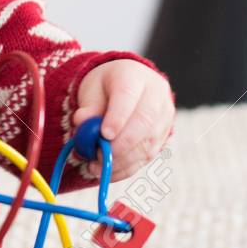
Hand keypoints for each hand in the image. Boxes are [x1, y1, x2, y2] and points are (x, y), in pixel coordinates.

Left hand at [71, 60, 173, 182]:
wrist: (127, 86)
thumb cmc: (106, 87)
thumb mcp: (91, 90)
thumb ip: (88, 107)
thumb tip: (82, 122)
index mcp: (134, 75)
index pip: (128, 96)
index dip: (118, 117)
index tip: (104, 134)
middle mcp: (156, 94)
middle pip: (144, 121)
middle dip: (121, 143)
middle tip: (98, 155)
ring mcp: (164, 116)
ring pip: (148, 143)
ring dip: (122, 160)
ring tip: (96, 167)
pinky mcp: (164, 136)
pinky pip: (147, 156)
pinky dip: (127, 168)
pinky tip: (107, 172)